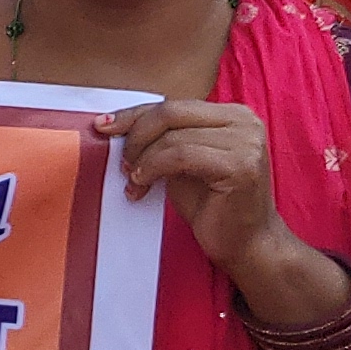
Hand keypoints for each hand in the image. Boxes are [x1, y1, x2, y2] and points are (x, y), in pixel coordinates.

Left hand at [98, 97, 339, 310]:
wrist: (247, 244)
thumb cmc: (212, 205)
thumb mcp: (181, 163)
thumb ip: (162, 139)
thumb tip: (115, 123)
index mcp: (232, 114)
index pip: (172, 105)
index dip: (134, 114)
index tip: (103, 125)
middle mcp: (244, 122)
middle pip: (170, 112)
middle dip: (135, 134)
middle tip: (120, 161)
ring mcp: (246, 142)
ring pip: (172, 136)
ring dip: (142, 158)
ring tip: (134, 180)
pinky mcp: (241, 165)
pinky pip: (180, 155)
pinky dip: (153, 167)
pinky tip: (142, 184)